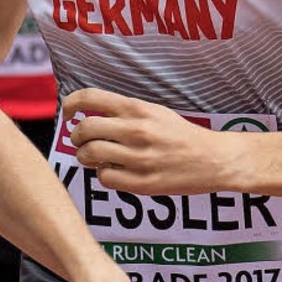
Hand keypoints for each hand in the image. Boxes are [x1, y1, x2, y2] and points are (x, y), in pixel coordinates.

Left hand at [63, 88, 233, 194]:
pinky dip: (103, 174)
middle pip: (84, 129)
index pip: (90, 98)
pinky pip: (104, 178)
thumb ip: (124, 112)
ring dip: (85, 157)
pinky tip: (114, 170)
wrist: (214, 159)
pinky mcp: (142, 183)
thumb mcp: (154, 112)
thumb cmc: (181, 135)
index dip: (71, 104)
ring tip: (94, 157)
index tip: (68, 112)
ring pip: (90, 155)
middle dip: (76, 136)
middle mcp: (136, 131)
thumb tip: (87, 115)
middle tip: (81, 140)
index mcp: (138, 109)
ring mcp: (138, 158)